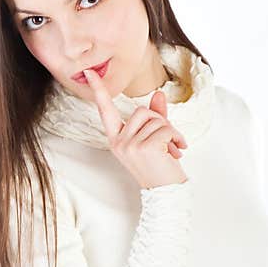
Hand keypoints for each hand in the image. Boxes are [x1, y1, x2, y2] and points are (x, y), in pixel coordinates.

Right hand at [82, 65, 189, 189]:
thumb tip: (158, 94)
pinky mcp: (145, 148)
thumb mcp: (153, 140)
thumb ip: (155, 116)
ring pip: (155, 119)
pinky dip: (177, 137)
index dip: (98, 91)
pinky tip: (178, 150)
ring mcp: (130, 145)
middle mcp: (119, 142)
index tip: (89, 72)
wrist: (166, 194)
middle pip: (141, 111)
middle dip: (159, 121)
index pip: (105, 111)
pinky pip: (166, 128)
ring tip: (173, 149)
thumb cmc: (159, 168)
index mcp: (116, 139)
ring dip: (171, 131)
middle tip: (168, 140)